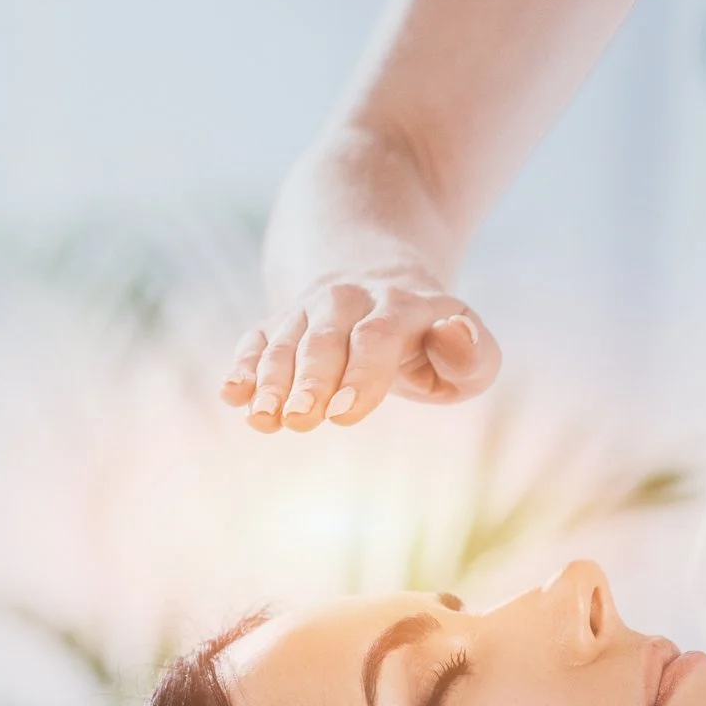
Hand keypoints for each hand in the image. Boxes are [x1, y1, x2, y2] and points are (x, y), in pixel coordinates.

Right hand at [220, 270, 499, 432]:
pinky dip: (243, 366)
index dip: (361, 374)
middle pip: (325, 339)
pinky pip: (256, 340)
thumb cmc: (436, 344)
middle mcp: (350, 301)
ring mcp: (310, 311)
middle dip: (311, 380)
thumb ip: (473, 355)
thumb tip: (453, 333)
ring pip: (286, 341)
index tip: (344, 414)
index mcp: (403, 306)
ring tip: (263, 419)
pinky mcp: (280, 325)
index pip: (377, 337)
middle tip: (298, 419)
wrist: (381, 286)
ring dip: (271, 381)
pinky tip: (232, 395)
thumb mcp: (473, 354)